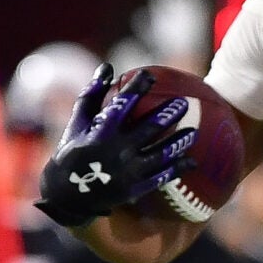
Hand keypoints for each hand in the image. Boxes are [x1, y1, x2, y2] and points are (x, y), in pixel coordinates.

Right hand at [33, 66, 194, 228]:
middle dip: (168, 114)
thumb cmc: (72, 151)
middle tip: (184, 102)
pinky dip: (177, 168)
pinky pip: (161, 177)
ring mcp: (127, 171)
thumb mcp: (77, 123)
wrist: (67, 195)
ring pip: (161, 154)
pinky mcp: (134, 189)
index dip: (137, 88)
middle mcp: (116, 150)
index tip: (150, 75)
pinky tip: (192, 161)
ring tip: (194, 132)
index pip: (122, 105)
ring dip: (180, 142)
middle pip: (149, 129)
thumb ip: (92, 95)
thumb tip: (107, 67)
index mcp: (100, 132)